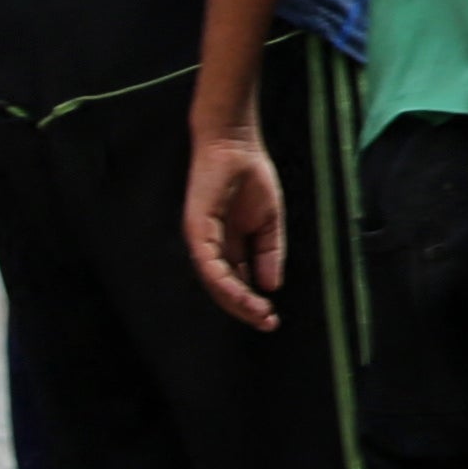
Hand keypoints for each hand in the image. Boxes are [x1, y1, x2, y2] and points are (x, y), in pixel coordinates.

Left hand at [182, 118, 283, 328]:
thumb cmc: (251, 176)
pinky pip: (208, 262)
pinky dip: (223, 280)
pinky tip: (241, 292)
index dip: (252, 302)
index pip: (236, 282)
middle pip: (223, 288)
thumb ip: (269, 253)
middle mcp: (211, 247)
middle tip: (266, 322)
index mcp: (228, 245)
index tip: (271, 318)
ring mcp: (201, 239)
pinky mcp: (196, 229)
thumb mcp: (269, 221)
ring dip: (235, 300)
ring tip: (257, 312)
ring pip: (214, 281)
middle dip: (244, 308)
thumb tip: (270, 285)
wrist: (237, 145)